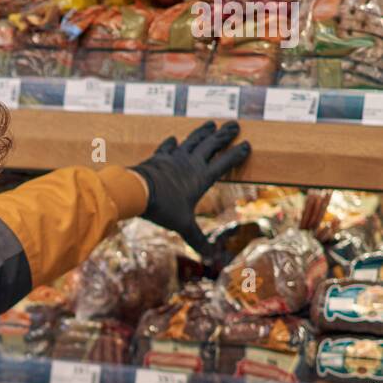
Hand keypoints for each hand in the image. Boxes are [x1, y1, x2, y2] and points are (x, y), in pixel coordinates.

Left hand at [131, 120, 250, 257]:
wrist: (137, 191)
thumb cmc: (164, 208)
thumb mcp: (183, 225)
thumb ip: (198, 239)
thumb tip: (212, 258)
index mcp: (202, 177)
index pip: (224, 162)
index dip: (236, 154)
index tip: (246, 144)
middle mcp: (191, 163)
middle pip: (211, 145)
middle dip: (224, 134)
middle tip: (235, 124)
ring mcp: (175, 157)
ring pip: (193, 140)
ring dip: (203, 132)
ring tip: (211, 123)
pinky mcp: (159, 157)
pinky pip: (168, 147)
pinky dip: (172, 143)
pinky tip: (175, 139)